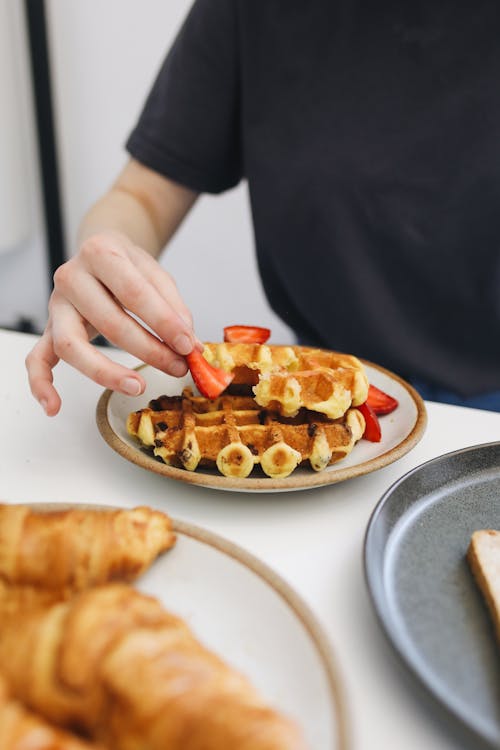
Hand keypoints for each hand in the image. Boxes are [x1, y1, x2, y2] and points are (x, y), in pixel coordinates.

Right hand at [26, 231, 200, 415]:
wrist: (99, 251)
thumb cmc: (127, 266)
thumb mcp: (155, 273)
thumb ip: (173, 306)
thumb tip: (189, 344)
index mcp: (101, 253)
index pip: (134, 292)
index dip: (163, 322)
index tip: (187, 345)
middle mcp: (72, 277)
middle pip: (108, 322)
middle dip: (148, 350)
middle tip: (177, 366)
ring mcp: (56, 305)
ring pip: (70, 345)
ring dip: (105, 372)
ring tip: (137, 386)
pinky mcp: (49, 328)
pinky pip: (36, 359)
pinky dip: (41, 384)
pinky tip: (54, 406)